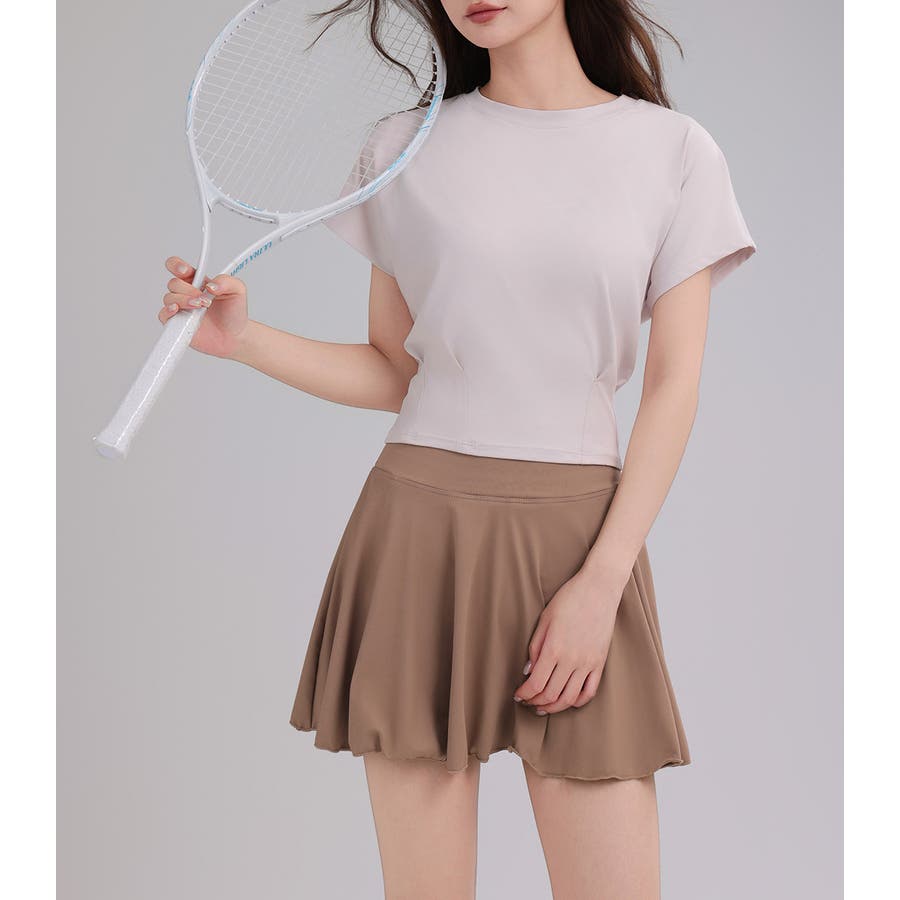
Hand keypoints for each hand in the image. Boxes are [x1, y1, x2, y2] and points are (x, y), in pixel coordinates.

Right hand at [157, 256, 249, 358]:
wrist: (234, 337)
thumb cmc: (233, 313)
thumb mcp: (238, 291)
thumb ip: (226, 282)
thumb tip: (211, 285)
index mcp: (197, 282)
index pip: (178, 267)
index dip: (177, 266)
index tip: (185, 270)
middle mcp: (186, 293)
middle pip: (174, 283)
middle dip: (188, 290)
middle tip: (204, 300)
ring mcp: (181, 308)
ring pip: (169, 298)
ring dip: (183, 301)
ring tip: (200, 308)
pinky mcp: (176, 324)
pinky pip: (163, 315)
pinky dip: (168, 312)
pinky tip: (178, 311)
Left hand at [513, 570, 622, 714]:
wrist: (599, 588)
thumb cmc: (569, 599)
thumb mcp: (545, 619)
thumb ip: (535, 647)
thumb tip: (528, 671)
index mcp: (554, 648)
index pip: (536, 683)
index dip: (525, 694)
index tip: (518, 695)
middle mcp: (572, 660)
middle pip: (551, 694)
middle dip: (535, 702)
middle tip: (527, 702)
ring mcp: (588, 663)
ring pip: (569, 698)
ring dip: (554, 707)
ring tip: (543, 706)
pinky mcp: (600, 662)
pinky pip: (589, 691)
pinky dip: (577, 701)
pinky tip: (567, 700)